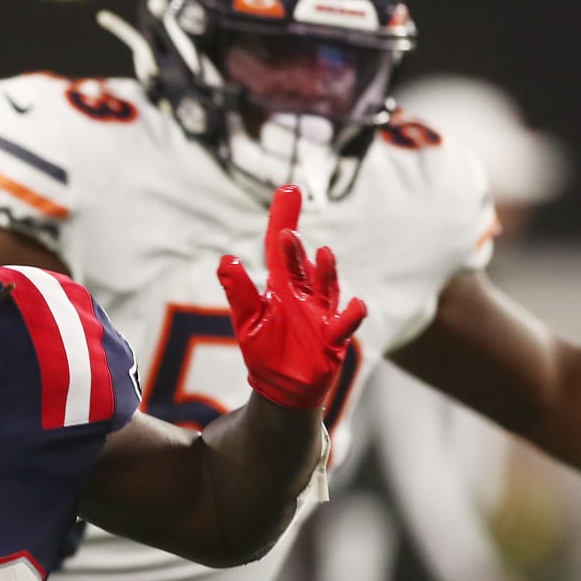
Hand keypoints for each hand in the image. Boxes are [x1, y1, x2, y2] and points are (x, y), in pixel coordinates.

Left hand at [217, 186, 367, 408]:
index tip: (287, 190)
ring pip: (325, 287)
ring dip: (324, 272)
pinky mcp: (332, 338)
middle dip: (296, 246)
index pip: (281, 249)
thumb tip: (225, 259)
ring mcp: (321, 314)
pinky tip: (356, 303)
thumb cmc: (265, 352)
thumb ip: (239, 292)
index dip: (282, 221)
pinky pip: (344, 324)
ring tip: (322, 253)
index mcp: (283, 287)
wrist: (282, 390)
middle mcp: (305, 294)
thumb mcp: (248, 320)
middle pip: (302, 263)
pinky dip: (352, 314)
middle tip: (287, 231)